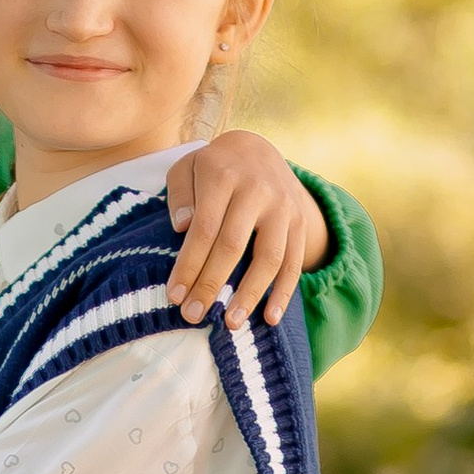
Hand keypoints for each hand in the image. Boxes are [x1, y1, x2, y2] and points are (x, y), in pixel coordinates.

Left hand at [164, 131, 330, 327]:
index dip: (189, 265)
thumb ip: (180, 195)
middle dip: (211, 285)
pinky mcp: (299, 222)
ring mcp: (283, 207)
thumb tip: (182, 228)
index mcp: (223, 176)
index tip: (174, 295)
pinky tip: (270, 318)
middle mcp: (257, 190)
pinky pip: (294, 261)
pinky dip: (284, 292)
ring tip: (231, 324)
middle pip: (233, 246)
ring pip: (268, 257)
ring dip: (250, 294)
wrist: (258, 149)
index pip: (204, 228)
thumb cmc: (212, 167)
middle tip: (192, 316)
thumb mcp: (187, 167)